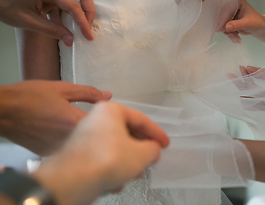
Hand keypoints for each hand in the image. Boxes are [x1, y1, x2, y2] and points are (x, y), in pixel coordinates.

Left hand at [0, 0, 94, 45]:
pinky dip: (72, 9)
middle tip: (88, 27)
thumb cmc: (7, 6)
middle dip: (89, 10)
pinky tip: (67, 23)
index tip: (88, 36)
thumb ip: (53, 31)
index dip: (83, 22)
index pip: (73, 6)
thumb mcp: (29, 22)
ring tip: (82, 24)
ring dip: (83, 8)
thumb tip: (71, 40)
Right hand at [0, 81, 111, 155]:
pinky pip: (69, 151)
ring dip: (89, 141)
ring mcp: (58, 150)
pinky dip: (74, 145)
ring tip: (87, 130)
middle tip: (105, 125)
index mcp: (75, 122)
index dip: (115, 122)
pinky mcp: (48, 154)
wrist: (2, 111)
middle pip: (97, 141)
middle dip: (105, 134)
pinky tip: (69, 136)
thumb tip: (108, 96)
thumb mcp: (62, 88)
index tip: (115, 118)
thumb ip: (88, 93)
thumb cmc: (29, 97)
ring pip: (83, 148)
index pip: (107, 127)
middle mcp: (68, 140)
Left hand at [32, 102, 169, 204]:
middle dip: (141, 149)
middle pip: (127, 133)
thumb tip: (153, 150)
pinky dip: (112, 168)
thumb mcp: (142, 153)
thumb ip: (153, 148)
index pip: (141, 119)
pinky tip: (116, 181)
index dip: (157, 133)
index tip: (165, 144)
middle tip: (151, 158)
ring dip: (128, 161)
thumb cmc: (108, 159)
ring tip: (134, 173)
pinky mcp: (79, 154)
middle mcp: (96, 118)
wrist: (72, 180)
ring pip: (115, 148)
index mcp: (111, 110)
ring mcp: (85, 136)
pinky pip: (102, 158)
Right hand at [224, 0, 264, 44]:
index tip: (219, 29)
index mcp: (237, 0)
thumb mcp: (247, 23)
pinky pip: (223, 27)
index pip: (227, 9)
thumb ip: (236, 25)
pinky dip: (229, 33)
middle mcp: (231, 4)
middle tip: (234, 37)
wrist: (258, 27)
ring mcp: (228, 12)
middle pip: (222, 16)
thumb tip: (226, 27)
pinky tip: (236, 37)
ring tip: (237, 39)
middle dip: (226, 28)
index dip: (222, 19)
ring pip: (222, 23)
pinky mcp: (227, 19)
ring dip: (228, 32)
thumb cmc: (256, 22)